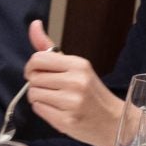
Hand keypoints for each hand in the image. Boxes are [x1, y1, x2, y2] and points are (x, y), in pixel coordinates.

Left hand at [22, 20, 124, 145]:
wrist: (114, 121)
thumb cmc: (92, 92)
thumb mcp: (75, 66)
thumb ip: (50, 48)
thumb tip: (34, 24)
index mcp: (78, 64)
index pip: (38, 59)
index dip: (31, 67)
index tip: (38, 72)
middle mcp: (76, 82)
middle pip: (33, 78)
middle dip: (36, 84)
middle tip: (51, 88)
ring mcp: (71, 103)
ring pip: (33, 95)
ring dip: (39, 98)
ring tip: (55, 100)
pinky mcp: (67, 121)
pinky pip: (38, 110)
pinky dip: (43, 110)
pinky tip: (57, 110)